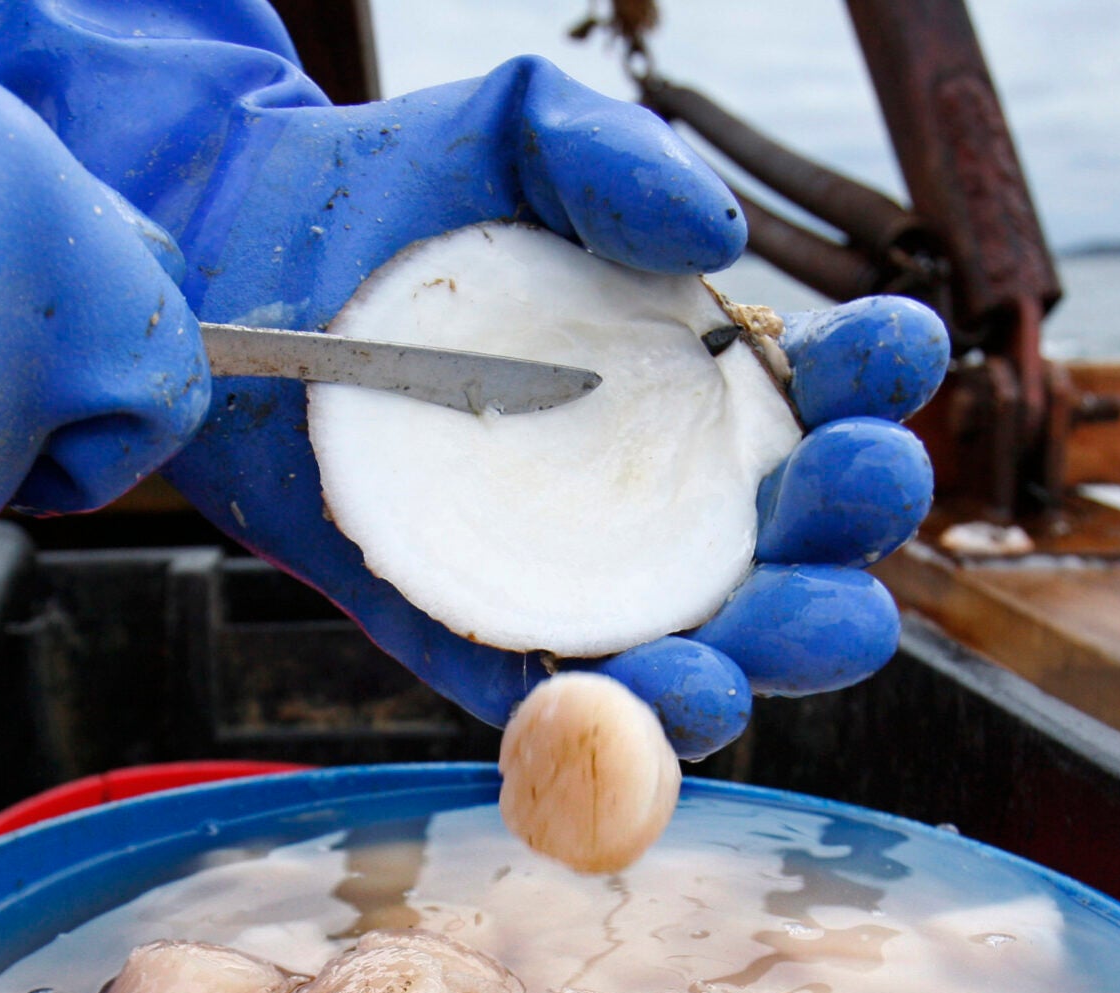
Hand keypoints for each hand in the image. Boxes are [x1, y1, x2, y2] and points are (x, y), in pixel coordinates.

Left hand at [139, 55, 946, 757]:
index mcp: (706, 378)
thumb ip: (615, 158)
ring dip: (749, 669)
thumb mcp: (519, 133)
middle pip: (799, 552)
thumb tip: (714, 237)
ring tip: (744, 656)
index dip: (877, 381)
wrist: (233, 261)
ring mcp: (576, 580)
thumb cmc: (400, 196)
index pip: (829, 396)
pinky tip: (631, 712)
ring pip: (703, 656)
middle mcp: (664, 493)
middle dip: (845, 537)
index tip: (885, 352)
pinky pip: (551, 710)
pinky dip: (598, 732)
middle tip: (847, 487)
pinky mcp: (475, 639)